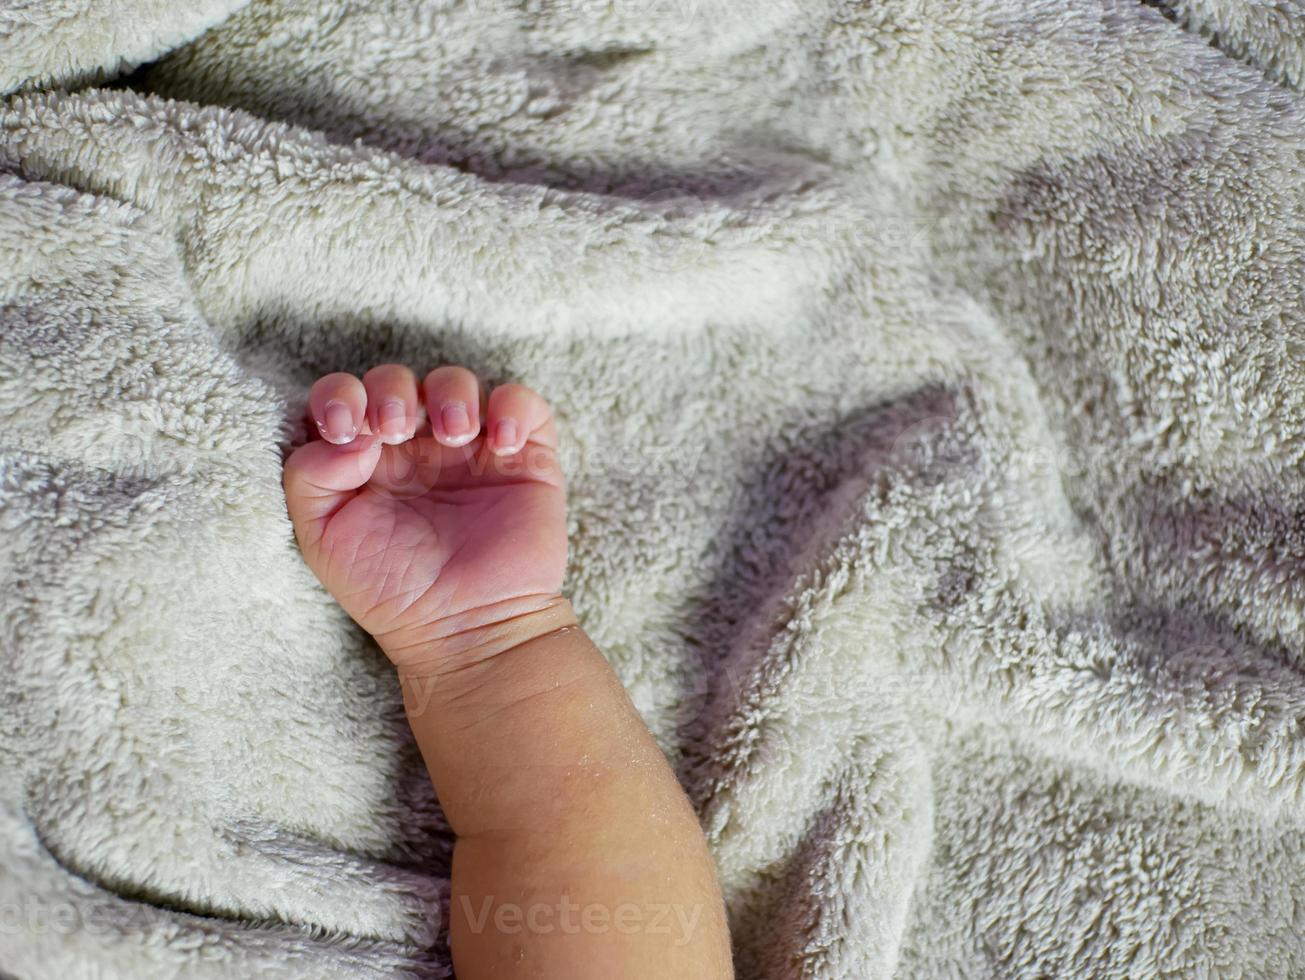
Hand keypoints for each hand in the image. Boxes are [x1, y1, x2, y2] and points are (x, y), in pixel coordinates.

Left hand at [282, 365, 567, 670]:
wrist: (466, 630)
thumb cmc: (392, 591)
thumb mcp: (322, 538)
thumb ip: (309, 475)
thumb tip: (351, 434)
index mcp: (366, 460)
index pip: (346, 396)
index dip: (339, 395)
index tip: (342, 429)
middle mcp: (417, 448)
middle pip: (399, 380)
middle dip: (392, 390)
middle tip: (394, 430)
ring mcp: (472, 451)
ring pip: (458, 381)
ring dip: (451, 393)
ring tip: (453, 436)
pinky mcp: (525, 458)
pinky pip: (523, 404)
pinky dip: (512, 407)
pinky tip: (500, 444)